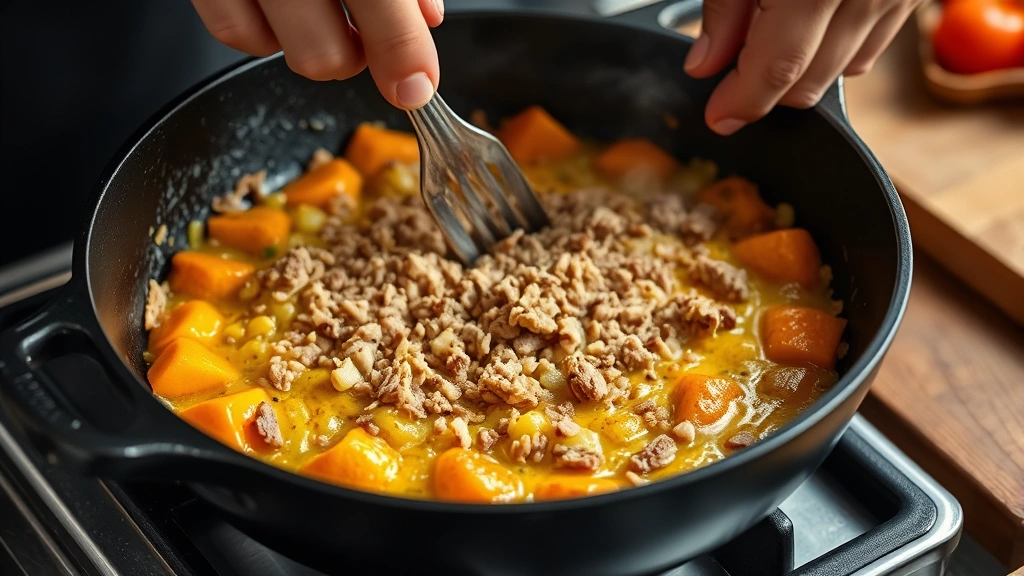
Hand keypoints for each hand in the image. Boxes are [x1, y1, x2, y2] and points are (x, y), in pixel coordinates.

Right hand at [192, 0, 443, 109]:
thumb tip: (427, 17)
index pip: (381, 0)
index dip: (403, 53)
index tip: (418, 88)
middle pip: (324, 52)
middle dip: (356, 61)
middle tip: (368, 40)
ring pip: (275, 50)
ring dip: (311, 47)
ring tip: (324, 14)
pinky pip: (231, 30)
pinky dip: (262, 33)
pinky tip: (281, 8)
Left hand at [684, 0, 922, 134]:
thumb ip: (725, 9)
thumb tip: (704, 65)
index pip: (778, 68)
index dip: (742, 101)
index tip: (718, 117)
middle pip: (812, 81)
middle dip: (766, 91)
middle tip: (731, 75)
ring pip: (846, 70)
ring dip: (803, 70)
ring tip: (772, 26)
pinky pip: (873, 43)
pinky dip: (838, 47)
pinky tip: (810, 22)